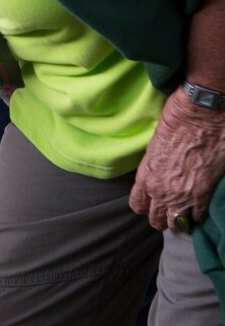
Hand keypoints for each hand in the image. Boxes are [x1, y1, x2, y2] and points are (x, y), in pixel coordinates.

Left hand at [130, 88, 224, 231]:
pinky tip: (199, 207)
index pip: (137, 205)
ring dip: (180, 220)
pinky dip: (199, 215)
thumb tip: (158, 176)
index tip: (152, 203)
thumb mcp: (153, 147)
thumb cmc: (174, 124)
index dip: (145, 206)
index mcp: (145, 177)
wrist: (201, 117)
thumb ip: (153, 168)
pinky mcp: (204, 195)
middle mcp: (161, 191)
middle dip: (162, 217)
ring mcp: (183, 196)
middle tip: (169, 210)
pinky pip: (199, 217)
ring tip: (184, 214)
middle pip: (156, 220)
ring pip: (177, 224)